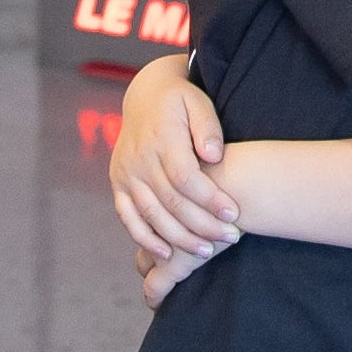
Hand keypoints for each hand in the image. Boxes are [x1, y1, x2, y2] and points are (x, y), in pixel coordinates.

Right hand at [111, 52, 243, 269]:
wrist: (144, 97)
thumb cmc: (180, 102)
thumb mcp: (197, 102)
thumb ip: (207, 127)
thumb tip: (214, 155)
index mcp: (162, 139)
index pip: (186, 178)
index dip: (209, 200)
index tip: (233, 214)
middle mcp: (139, 160)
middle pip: (171, 202)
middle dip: (202, 225)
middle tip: (230, 238)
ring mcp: (126, 174)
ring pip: (151, 215)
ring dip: (179, 238)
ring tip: (206, 251)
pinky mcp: (119, 185)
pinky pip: (128, 217)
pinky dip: (145, 239)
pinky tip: (166, 254)